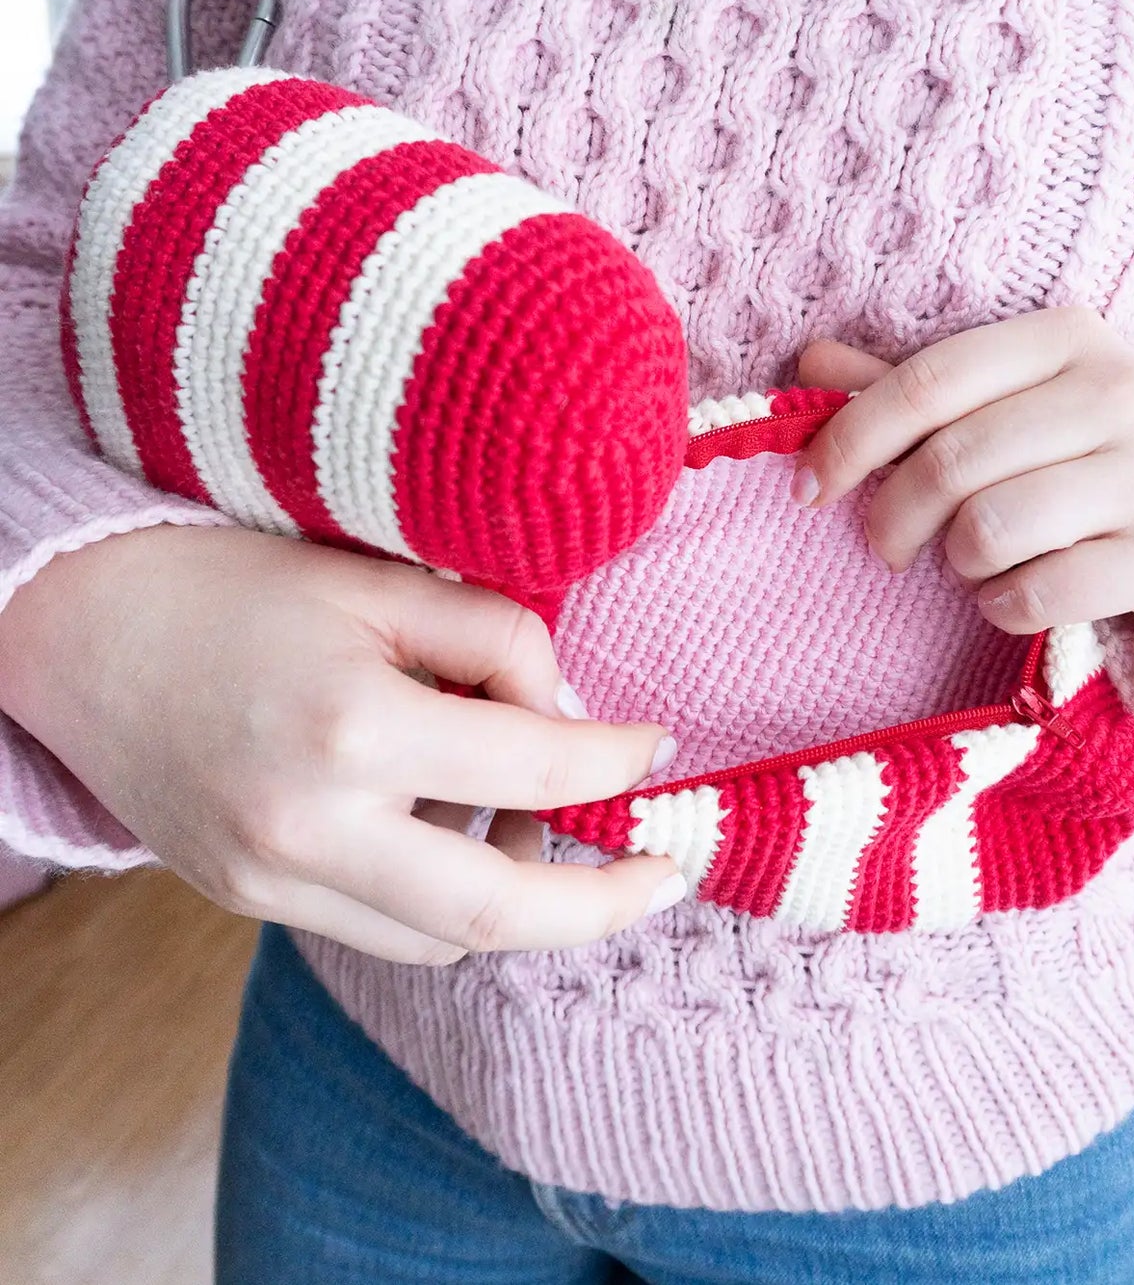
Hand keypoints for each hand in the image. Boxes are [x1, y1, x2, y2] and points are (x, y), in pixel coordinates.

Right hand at [0, 526, 682, 963]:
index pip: (532, 768)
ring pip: (439, 938)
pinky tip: (457, 837)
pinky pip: (378, 930)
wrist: (83, 630)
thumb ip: (497, 642)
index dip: (614, 758)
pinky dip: (442, 902)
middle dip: (599, 907)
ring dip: (513, 897)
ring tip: (533, 824)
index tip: (657, 746)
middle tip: (663, 879)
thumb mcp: (381, 581)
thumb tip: (575, 716)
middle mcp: (309, 828)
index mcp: (352, 730)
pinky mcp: (247, 901)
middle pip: (494, 910)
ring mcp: (270, 881)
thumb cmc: (236, 585)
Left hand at [793, 307, 1133, 633]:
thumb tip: (811, 361)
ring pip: (987, 532)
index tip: (809, 488)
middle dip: (893, 518)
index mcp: (1065, 337)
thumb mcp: (1007, 399)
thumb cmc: (1081, 449)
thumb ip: (912, 386)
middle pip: (950, 463)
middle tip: (887, 546)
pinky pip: (1035, 596)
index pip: (928, 381)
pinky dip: (1001, 606)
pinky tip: (1013, 593)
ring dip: (956, 562)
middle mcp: (1117, 392)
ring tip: (973, 560)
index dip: (850, 439)